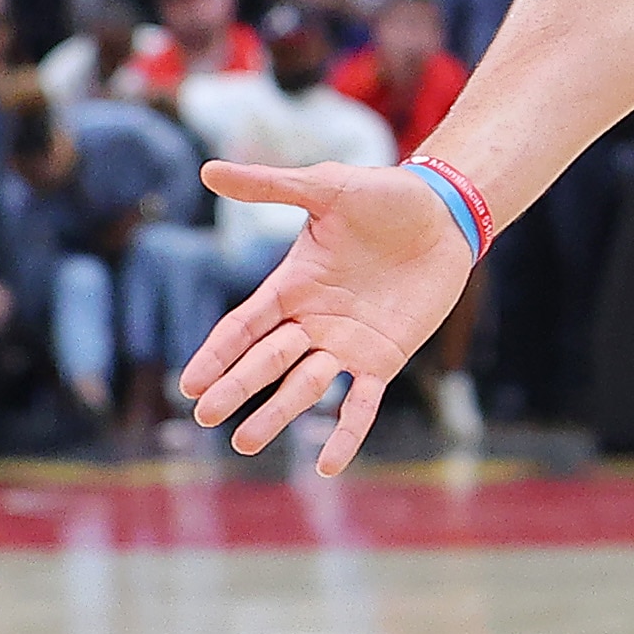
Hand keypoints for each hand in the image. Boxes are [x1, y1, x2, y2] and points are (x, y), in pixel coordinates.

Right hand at [178, 162, 475, 470]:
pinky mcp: (383, 358)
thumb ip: (271, 186)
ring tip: (248, 442)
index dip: (217, 354)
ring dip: (278, 413)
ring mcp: (346, 343)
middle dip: (237, 387)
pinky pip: (360, 403)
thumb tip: (209, 169)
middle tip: (204, 418)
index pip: (243, 326)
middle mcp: (312, 321)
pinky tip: (327, 464)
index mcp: (291, 285)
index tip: (189, 384)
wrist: (444, 213)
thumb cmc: (384, 197)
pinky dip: (345, 432)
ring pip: (304, 386)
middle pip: (266, 361)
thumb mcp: (325, 187)